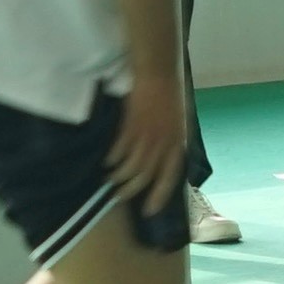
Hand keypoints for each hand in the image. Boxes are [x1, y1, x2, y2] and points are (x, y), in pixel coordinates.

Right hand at [108, 68, 200, 219]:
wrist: (157, 73)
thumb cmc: (168, 96)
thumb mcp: (177, 124)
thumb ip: (171, 144)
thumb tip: (163, 163)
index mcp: (177, 144)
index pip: (170, 178)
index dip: (159, 196)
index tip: (148, 210)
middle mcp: (163, 144)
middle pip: (145, 176)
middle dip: (130, 190)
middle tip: (118, 196)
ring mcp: (147, 135)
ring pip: (130, 167)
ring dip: (118, 177)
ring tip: (109, 181)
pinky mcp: (131, 126)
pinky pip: (119, 150)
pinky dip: (112, 159)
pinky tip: (106, 162)